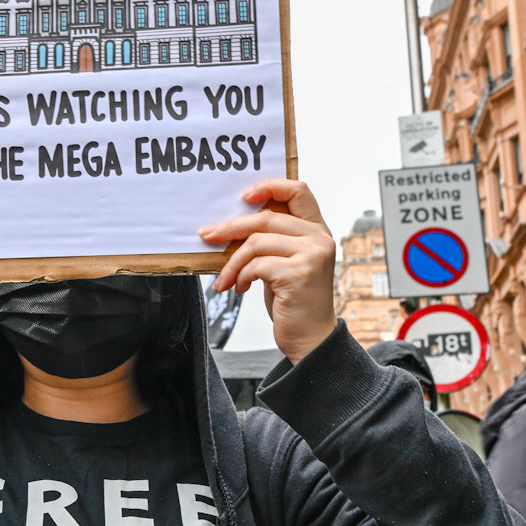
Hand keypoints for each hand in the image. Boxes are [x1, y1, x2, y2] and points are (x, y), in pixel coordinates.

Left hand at [200, 179, 336, 363]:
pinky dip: (240, 276)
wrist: (310, 339)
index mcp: (317, 230)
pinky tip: (239, 288)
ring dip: (232, 262)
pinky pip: (256, 265)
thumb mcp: (284, 264)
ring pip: (256, 242)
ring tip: (225, 279)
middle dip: (230, 228)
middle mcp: (318, 238)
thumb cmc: (293, 302)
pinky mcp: (299, 273)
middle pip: (266, 218)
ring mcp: (312, 255)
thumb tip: (232, 226)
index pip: (298, 191)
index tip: (243, 197)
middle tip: (207, 236)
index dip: (269, 186)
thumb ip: (273, 241)